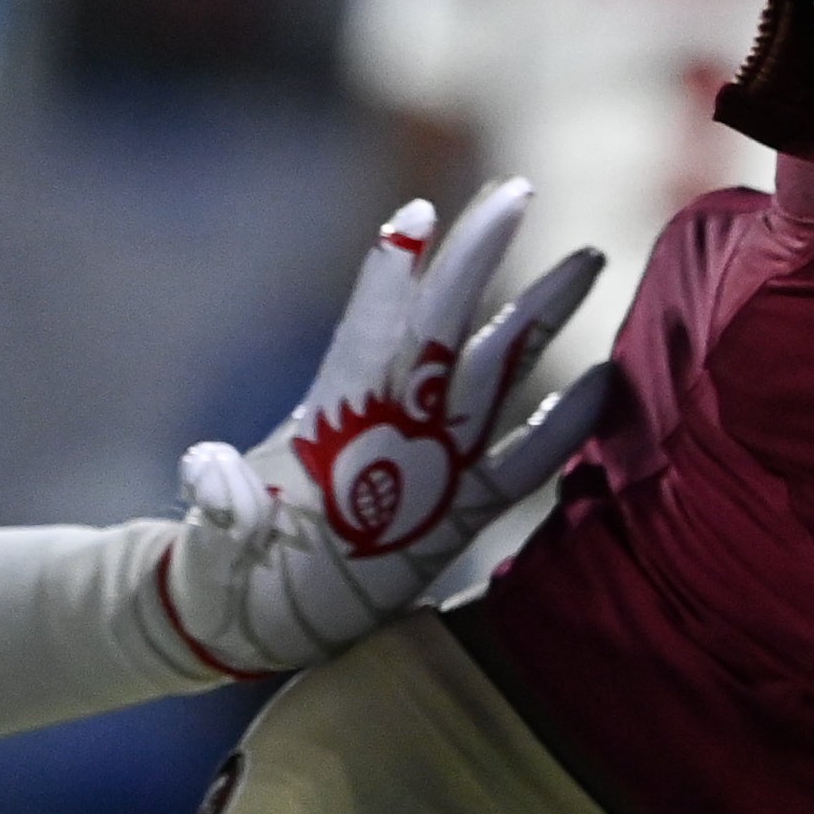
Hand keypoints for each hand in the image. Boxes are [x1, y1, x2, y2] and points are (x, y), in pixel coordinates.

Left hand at [148, 180, 611, 678]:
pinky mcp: (454, 516)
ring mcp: (428, 466)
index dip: (390, 278)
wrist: (243, 624)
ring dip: (539, 319)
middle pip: (445, 328)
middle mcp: (387, 426)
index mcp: (330, 421)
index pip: (368, 334)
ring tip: (587, 259)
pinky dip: (560, 428)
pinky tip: (604, 385)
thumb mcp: (208, 545)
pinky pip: (519, 464)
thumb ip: (220, 507)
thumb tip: (211, 470)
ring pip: (494, 376)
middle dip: (481, 260)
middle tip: (519, 189)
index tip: (415, 214)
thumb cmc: (217, 576)